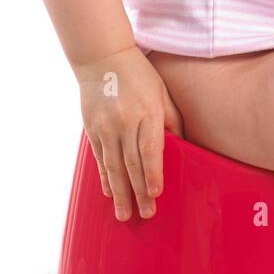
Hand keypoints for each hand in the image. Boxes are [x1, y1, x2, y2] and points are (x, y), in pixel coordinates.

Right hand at [75, 44, 184, 221]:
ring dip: (119, 193)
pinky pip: (99, 158)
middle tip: (146, 214)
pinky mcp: (92, 129)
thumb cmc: (140, 75)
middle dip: (139, 192)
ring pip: (113, 166)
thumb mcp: (162, 93)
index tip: (156, 193)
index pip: (150, 149)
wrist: (102, 58)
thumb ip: (171, 121)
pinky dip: (104, 177)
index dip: (152, 173)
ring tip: (124, 214)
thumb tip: (181, 147)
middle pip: (132, 163)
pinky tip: (108, 192)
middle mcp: (124, 122)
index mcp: (146, 112)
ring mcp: (105, 127)